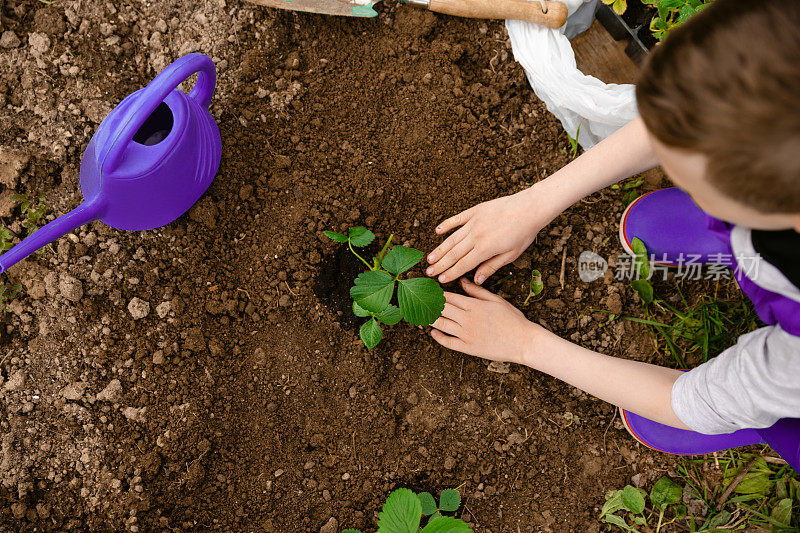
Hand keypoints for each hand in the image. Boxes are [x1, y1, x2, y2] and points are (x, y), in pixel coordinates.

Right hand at [426, 188, 554, 284]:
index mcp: (485, 249)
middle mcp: (476, 236)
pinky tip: (437, 231)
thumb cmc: (524, 233)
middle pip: (454, 253)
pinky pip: (457, 219)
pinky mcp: (475, 211)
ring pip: (452, 238)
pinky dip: (446, 225)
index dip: (450, 273)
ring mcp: (474, 222)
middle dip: (440, 264)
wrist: (530, 208)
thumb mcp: (511, 255)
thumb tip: (476, 280)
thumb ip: (491, 267)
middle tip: (428, 272)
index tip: (440, 280)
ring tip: (429, 258)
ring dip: (440, 249)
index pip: (463, 264)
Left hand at [430, 278, 545, 365]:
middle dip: (429, 304)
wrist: (523, 341)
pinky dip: (438, 337)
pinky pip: (448, 342)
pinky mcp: (468, 348)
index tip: (428, 291)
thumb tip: (463, 281)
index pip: (449, 296)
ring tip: (421, 315)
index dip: (436, 293)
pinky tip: (433, 332)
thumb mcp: (496, 300)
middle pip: (441, 309)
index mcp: (473, 305)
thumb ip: (477, 291)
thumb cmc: (513, 319)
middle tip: (419, 301)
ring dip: (429, 318)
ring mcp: (466, 334)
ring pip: (441, 324)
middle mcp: (467, 319)